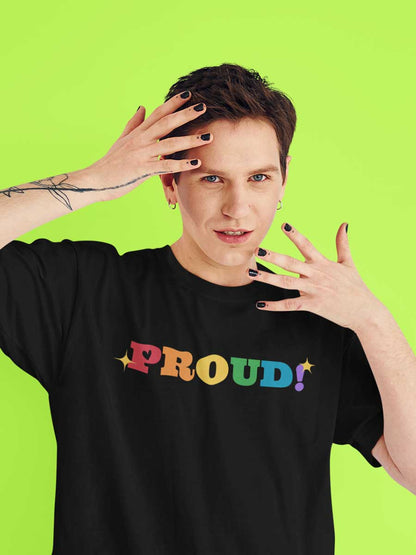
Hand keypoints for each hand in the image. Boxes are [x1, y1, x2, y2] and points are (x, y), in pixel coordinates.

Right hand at [84, 91, 212, 201]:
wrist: (95, 180)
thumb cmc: (110, 163)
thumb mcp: (122, 139)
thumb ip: (133, 123)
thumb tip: (142, 106)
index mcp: (138, 133)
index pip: (158, 113)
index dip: (173, 103)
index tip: (189, 94)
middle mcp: (141, 140)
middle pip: (166, 123)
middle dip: (185, 115)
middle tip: (204, 107)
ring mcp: (142, 154)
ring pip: (169, 143)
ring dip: (190, 140)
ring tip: (208, 137)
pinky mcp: (142, 169)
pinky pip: (165, 166)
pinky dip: (181, 164)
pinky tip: (196, 163)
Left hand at [248, 222, 384, 330]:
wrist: (366, 311)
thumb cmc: (356, 287)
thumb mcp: (349, 263)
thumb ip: (343, 243)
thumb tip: (345, 223)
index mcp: (323, 263)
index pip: (306, 245)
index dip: (295, 235)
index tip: (283, 225)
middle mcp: (316, 274)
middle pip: (290, 263)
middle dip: (272, 256)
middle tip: (257, 249)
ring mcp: (314, 290)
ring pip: (285, 282)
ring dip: (267, 278)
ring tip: (251, 272)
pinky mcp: (313, 305)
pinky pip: (290, 304)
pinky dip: (275, 306)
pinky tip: (260, 304)